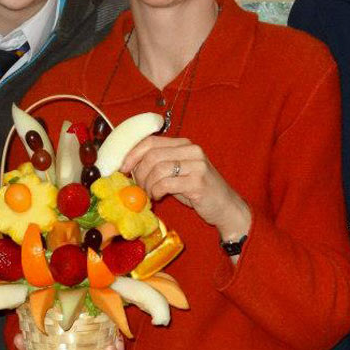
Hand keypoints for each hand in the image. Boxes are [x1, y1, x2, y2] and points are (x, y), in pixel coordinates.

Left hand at [120, 136, 250, 240]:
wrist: (226, 207)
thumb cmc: (198, 191)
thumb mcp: (178, 172)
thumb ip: (160, 165)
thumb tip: (130, 167)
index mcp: (184, 144)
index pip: (150, 142)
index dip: (132, 154)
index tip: (123, 168)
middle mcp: (191, 150)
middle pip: (151, 156)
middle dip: (139, 173)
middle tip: (139, 188)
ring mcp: (196, 165)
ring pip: (157, 169)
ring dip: (147, 185)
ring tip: (150, 195)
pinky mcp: (198, 182)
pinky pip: (165, 184)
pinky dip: (156, 191)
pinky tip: (159, 197)